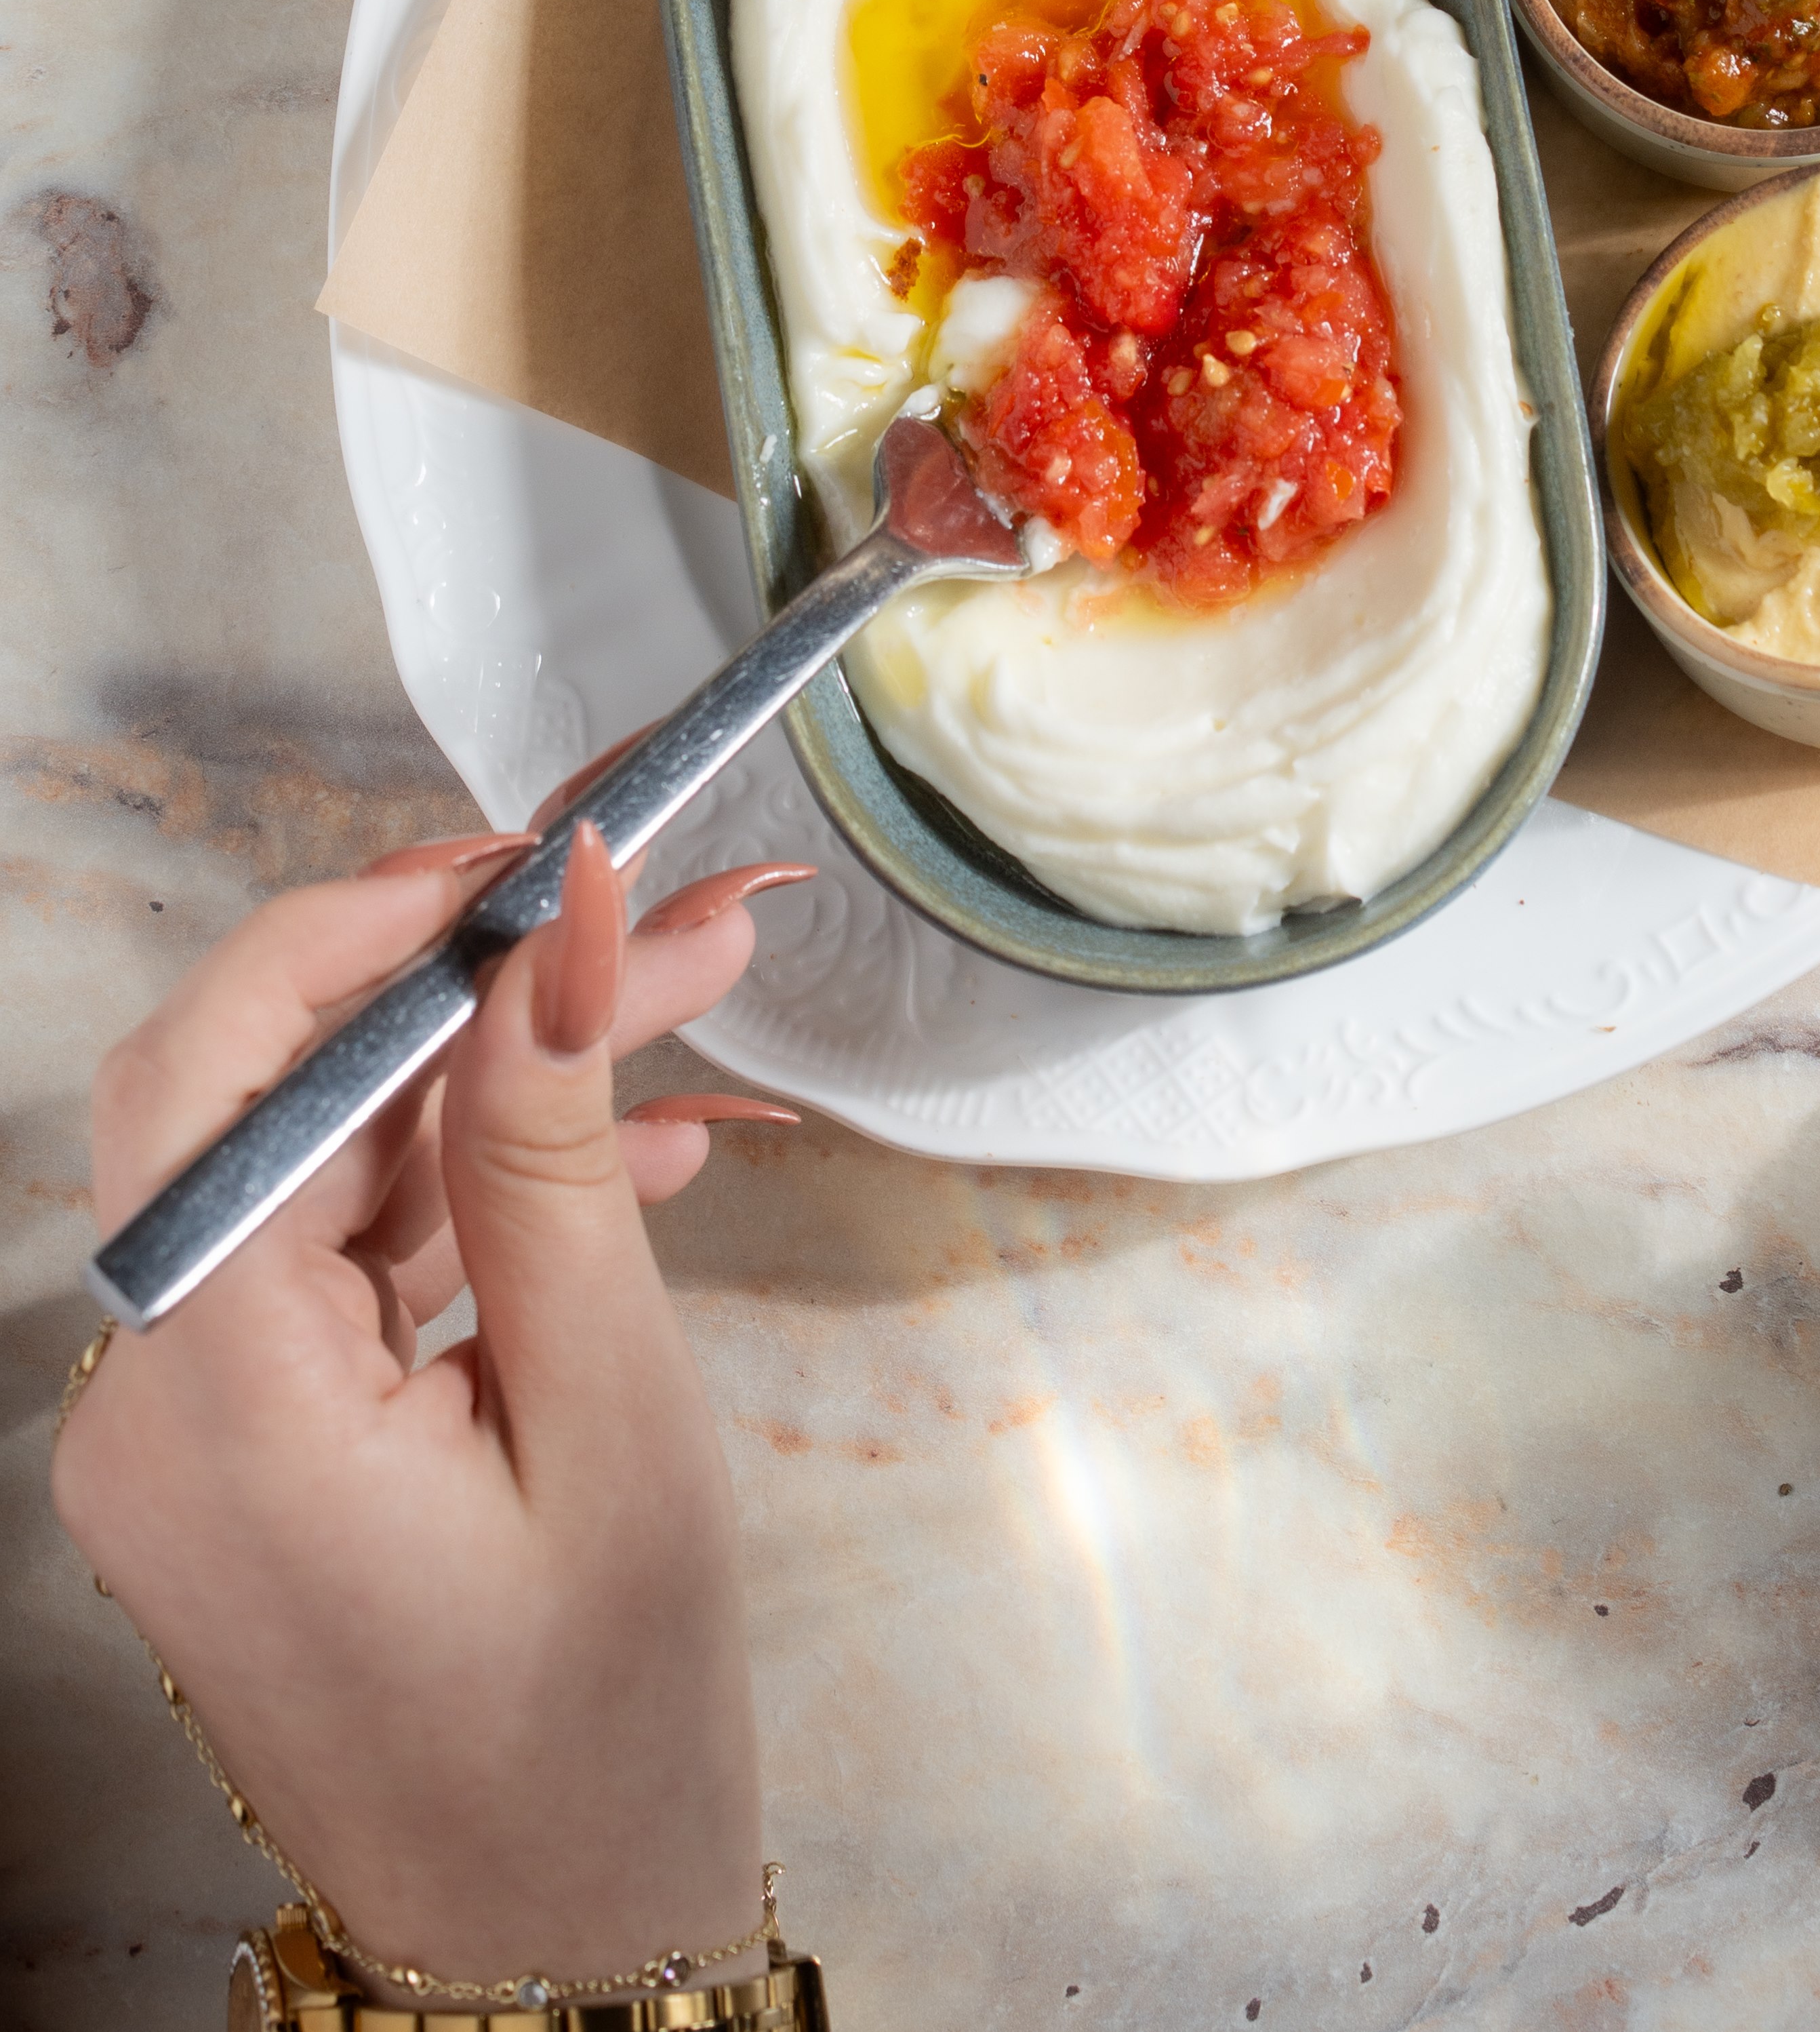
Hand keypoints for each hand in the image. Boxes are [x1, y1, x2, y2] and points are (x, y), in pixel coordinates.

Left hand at [54, 821, 803, 1975]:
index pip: (220, 1076)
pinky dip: (475, 1184)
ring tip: (701, 990)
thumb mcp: (614, 1416)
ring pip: (330, 1161)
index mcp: (226, 1415)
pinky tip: (642, 1143)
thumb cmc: (599, 1728)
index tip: (527, 861)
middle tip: (667, 904)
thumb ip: (557, 1152)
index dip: (360, 931)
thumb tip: (556, 920)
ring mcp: (187, 1435)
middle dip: (475, 980)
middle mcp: (155, 1411)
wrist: (557, 1948)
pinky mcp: (241, 1448)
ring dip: (504, 1071)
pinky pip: (344, 1255)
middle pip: (280, 1099)